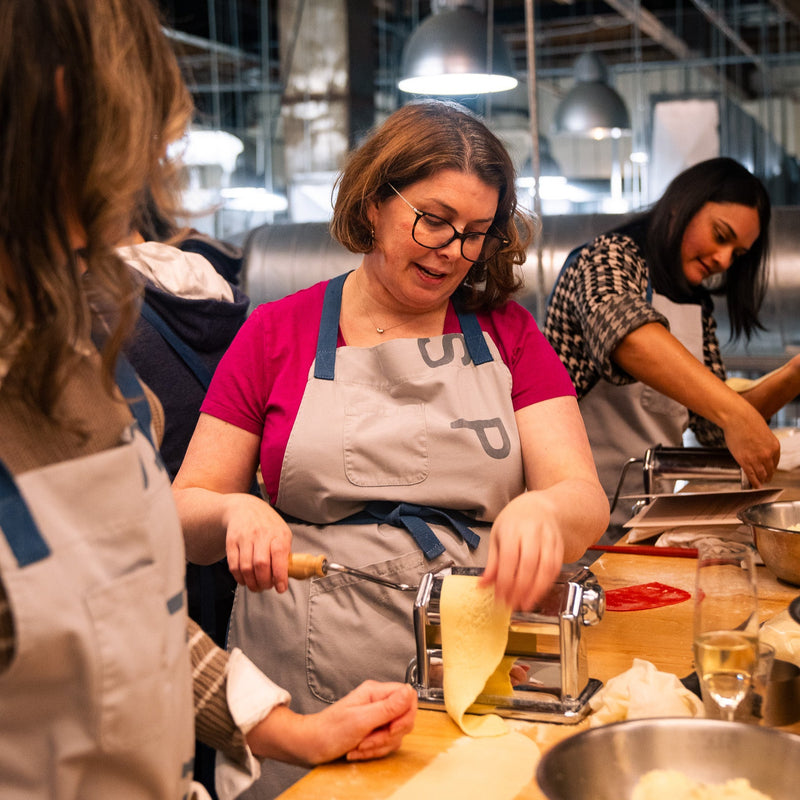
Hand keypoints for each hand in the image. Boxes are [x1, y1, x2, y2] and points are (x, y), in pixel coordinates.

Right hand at [222, 493, 292, 592]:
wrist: (245, 508)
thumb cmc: (267, 524)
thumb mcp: (282, 533)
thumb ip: (285, 553)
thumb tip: (287, 576)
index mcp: (278, 533)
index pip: (279, 555)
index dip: (280, 575)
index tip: (281, 588)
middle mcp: (261, 534)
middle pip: (261, 564)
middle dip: (264, 582)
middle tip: (267, 587)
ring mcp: (245, 537)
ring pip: (246, 567)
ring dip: (251, 582)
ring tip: (256, 586)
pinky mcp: (231, 542)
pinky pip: (234, 565)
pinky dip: (239, 578)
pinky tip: (245, 579)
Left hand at [246, 681, 417, 765]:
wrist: (311, 745)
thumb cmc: (329, 730)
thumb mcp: (360, 719)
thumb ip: (388, 707)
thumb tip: (409, 692)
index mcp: (375, 692)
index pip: (408, 696)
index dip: (405, 715)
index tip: (392, 728)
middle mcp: (378, 702)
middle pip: (404, 718)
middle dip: (388, 735)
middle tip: (369, 739)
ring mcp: (376, 718)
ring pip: (396, 735)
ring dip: (378, 746)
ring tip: (359, 745)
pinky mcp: (373, 732)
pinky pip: (386, 744)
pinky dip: (373, 751)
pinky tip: (357, 750)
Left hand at [479, 492, 564, 610]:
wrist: (539, 506)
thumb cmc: (514, 521)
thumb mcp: (497, 536)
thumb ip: (492, 562)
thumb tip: (483, 585)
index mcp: (512, 528)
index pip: (509, 558)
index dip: (505, 580)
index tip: (500, 597)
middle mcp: (532, 532)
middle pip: (529, 564)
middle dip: (521, 589)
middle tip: (512, 604)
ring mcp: (548, 538)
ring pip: (546, 567)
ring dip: (536, 590)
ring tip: (526, 603)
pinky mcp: (559, 545)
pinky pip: (556, 567)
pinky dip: (547, 583)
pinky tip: (538, 593)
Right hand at [721, 402, 779, 487]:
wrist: (737, 417)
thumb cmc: (747, 421)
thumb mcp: (763, 433)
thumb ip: (764, 444)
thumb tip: (759, 451)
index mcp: (774, 446)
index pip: (775, 463)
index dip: (771, 469)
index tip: (768, 472)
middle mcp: (767, 454)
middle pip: (769, 471)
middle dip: (767, 476)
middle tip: (764, 480)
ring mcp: (756, 458)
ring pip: (761, 475)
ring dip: (760, 481)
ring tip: (759, 484)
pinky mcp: (744, 460)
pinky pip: (751, 475)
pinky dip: (753, 482)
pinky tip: (754, 485)